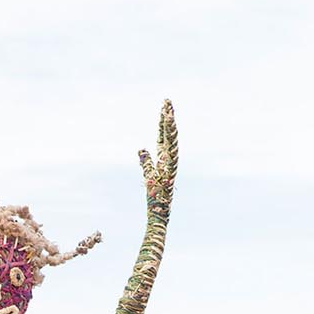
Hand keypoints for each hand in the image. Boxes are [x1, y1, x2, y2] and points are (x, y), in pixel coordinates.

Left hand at [138, 99, 177, 216]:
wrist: (159, 213)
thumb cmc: (155, 198)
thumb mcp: (149, 174)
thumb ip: (146, 161)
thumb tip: (141, 149)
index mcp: (164, 159)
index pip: (163, 137)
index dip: (163, 123)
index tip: (163, 108)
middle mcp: (170, 159)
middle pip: (169, 134)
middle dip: (168, 117)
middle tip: (166, 100)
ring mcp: (171, 163)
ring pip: (172, 139)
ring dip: (170, 123)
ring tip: (167, 108)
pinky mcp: (170, 168)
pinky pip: (170, 149)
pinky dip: (169, 135)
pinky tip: (168, 123)